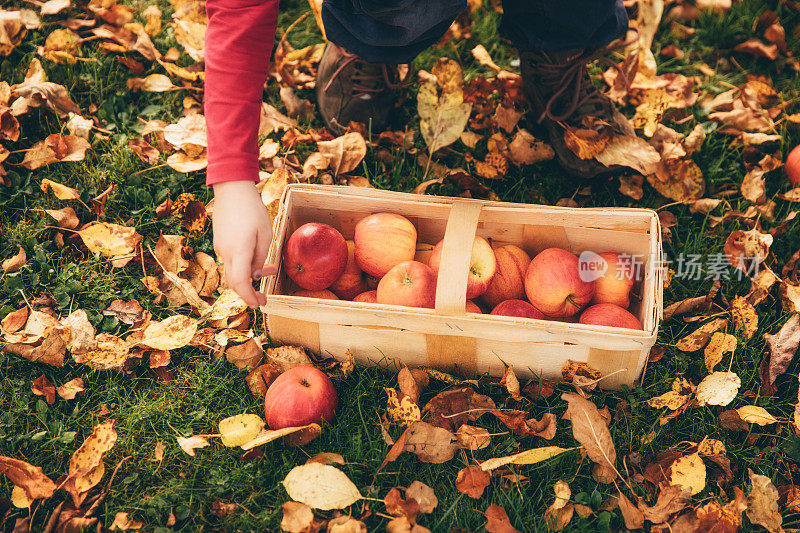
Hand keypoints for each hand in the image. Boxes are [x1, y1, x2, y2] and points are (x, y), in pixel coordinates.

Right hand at [212, 181, 276, 307]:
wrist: (232, 189)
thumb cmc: (252, 210)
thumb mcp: (265, 235)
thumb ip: (260, 258)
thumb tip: (255, 276)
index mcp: (238, 251)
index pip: (240, 283)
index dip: (249, 298)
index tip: (259, 304)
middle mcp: (226, 252)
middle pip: (234, 282)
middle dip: (249, 293)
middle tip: (263, 299)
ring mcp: (221, 247)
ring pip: (234, 271)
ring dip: (250, 275)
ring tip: (271, 270)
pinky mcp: (220, 241)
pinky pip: (232, 260)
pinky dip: (244, 264)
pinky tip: (258, 256)